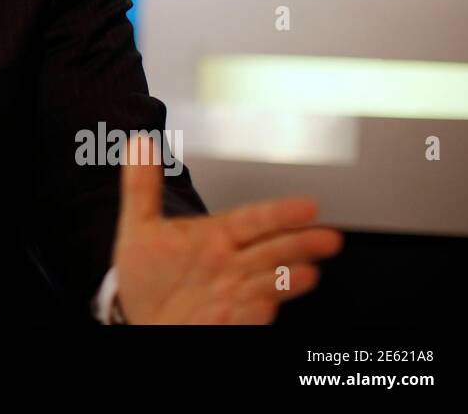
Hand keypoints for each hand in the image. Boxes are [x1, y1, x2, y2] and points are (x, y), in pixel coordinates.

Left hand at [113, 135, 342, 323]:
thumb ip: (142, 188)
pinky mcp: (227, 323)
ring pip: (266, 285)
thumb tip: (139, 145)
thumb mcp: (141, 228)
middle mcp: (232, 266)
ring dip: (285, 280)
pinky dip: (254, 313)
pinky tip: (264, 304)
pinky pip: (244, 319)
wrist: (140, 315)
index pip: (253, 221)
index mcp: (218, 238)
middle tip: (328, 238)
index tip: (308, 205)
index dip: (279, 214)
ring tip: (307, 274)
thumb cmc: (150, 274)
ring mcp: (233, 296)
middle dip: (299, 246)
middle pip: (271, 252)